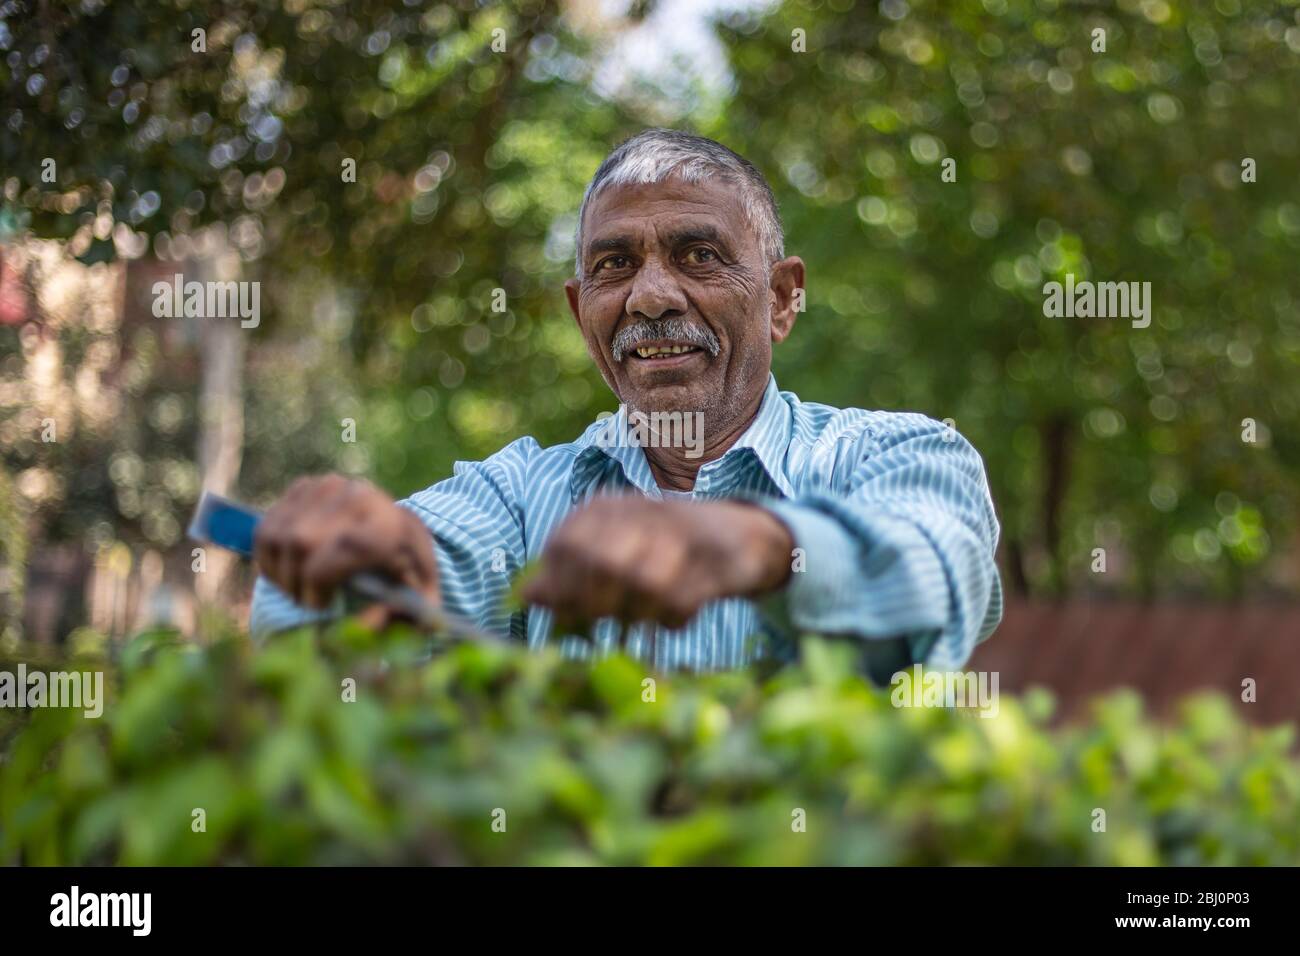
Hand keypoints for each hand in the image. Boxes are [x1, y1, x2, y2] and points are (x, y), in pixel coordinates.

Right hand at [253, 474, 439, 628]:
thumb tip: (366, 622)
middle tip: (305, 602)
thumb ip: (398, 620)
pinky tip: (289, 570)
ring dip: (279, 572)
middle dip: (294, 582)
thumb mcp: (419, 606)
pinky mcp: (305, 487)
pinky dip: (268, 557)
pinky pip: (267, 528)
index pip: (344, 547)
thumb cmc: (409, 576)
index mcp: (392, 525)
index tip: (320, 606)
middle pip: (302, 541)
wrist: (402, 531)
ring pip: (278, 536)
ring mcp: (329, 487)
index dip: (320, 582)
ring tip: (299, 589)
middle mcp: (360, 497)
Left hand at [521, 495, 794, 630]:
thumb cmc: (658, 551)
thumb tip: (524, 597)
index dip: (560, 587)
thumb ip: (567, 573)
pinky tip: (679, 611)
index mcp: (604, 508)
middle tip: (608, 620)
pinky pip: (678, 606)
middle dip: (598, 604)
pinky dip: (674, 620)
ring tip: (646, 613)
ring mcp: (679, 533)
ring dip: (640, 613)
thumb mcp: (607, 554)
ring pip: (641, 587)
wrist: (739, 537)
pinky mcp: (713, 559)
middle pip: (601, 565)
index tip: (566, 615)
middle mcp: (638, 512)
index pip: (565, 546)